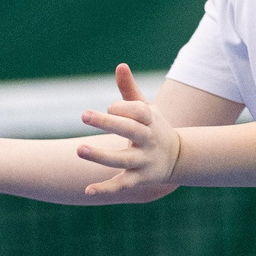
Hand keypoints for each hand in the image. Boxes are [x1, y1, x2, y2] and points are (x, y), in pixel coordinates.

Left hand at [77, 64, 180, 196]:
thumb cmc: (152, 127)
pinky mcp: (138, 179)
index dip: (124, 108)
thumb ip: (130, 89)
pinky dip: (105, 189)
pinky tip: (87, 190)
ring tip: (79, 149)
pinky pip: (121, 185)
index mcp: (150, 121)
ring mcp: (144, 161)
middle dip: (108, 124)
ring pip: (123, 159)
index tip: (109, 106)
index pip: (139, 112)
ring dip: (101, 156)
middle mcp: (149, 140)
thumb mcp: (146, 108)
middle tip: (83, 115)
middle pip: (131, 131)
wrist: (177, 159)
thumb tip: (120, 65)